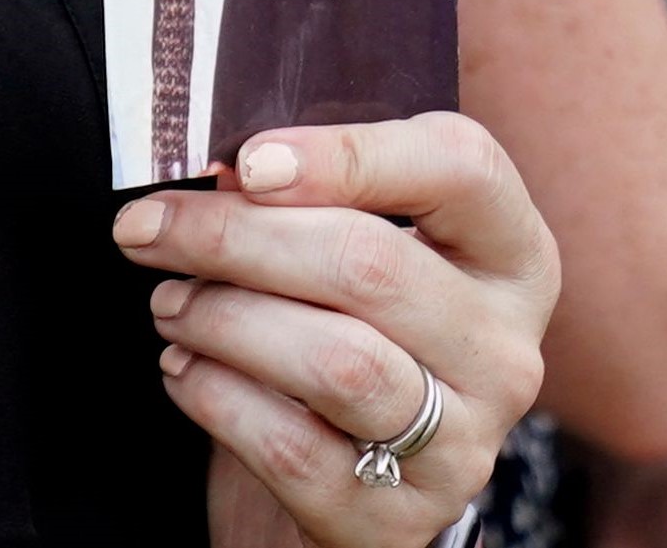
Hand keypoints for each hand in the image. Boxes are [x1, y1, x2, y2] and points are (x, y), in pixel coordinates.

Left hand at [119, 112, 557, 547]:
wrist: (364, 485)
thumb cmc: (360, 337)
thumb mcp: (370, 256)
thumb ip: (324, 202)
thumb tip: (227, 173)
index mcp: (514, 255)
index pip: (460, 167)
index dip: (349, 154)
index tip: (247, 162)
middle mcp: (504, 348)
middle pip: (371, 265)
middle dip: (238, 238)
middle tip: (151, 227)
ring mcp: (461, 442)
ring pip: (334, 360)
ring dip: (226, 319)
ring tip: (170, 303)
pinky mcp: (396, 519)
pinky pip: (290, 446)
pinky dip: (218, 397)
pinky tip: (186, 367)